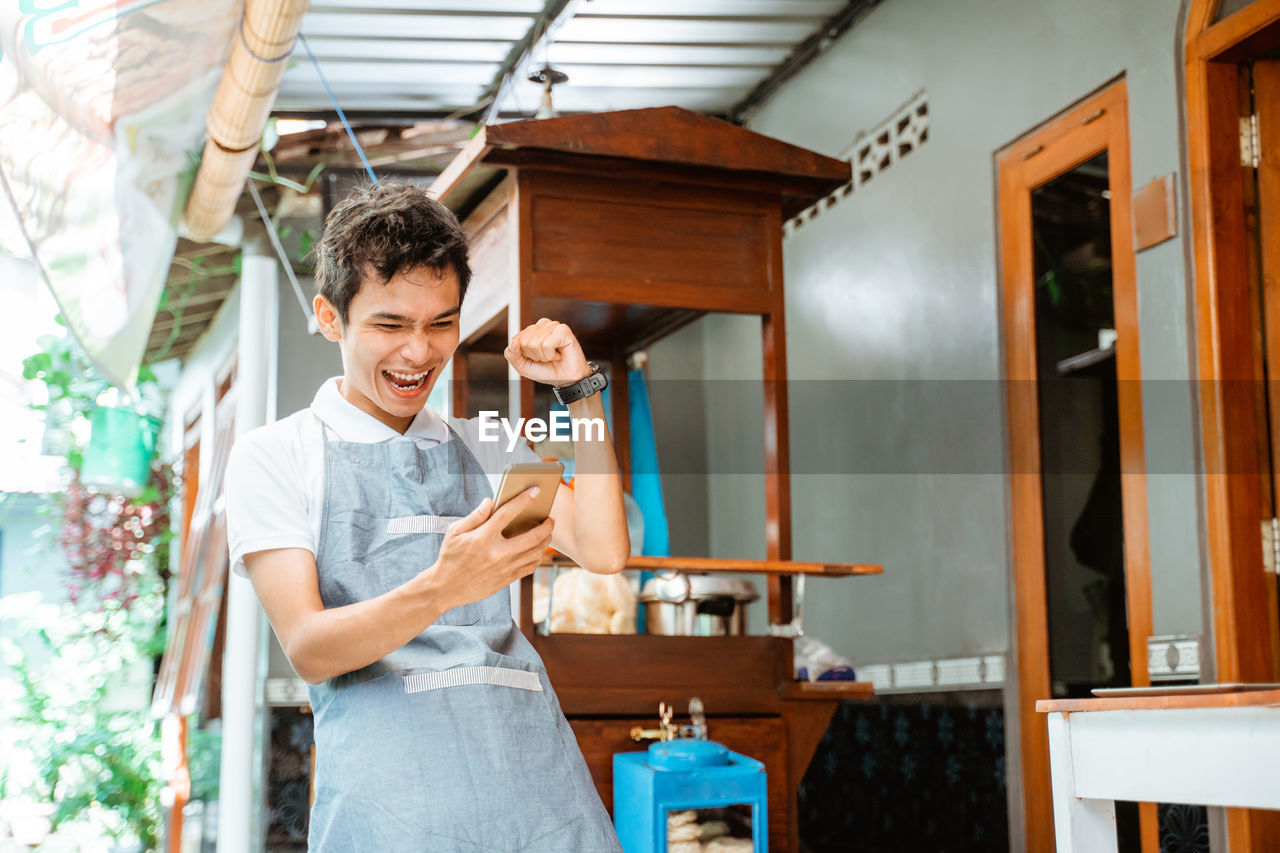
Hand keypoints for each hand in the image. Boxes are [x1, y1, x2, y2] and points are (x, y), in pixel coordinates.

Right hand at [417, 489, 553, 613]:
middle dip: (546, 525)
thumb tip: (490, 501)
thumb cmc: (450, 557)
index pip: (508, 513)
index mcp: (483, 537)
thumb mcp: (455, 532)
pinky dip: (537, 557)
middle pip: (532, 536)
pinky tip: (538, 550)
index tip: (536, 491)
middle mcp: (497, 553)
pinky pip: (529, 567)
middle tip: (550, 518)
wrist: (446, 588)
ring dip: (545, 541)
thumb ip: (475, 516)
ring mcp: (503, 568)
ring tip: (547, 532)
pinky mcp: (506, 580)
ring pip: (535, 553)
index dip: (523, 500)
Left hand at [505, 318, 591, 386]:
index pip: (517, 339)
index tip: (536, 358)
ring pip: (535, 342)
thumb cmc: (548, 370)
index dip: (525, 354)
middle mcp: (542, 325)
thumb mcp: (523, 367)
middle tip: (546, 358)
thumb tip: (513, 343)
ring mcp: (554, 326)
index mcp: (532, 330)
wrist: (566, 379)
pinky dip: (551, 354)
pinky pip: (546, 344)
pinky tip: (558, 354)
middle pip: (525, 341)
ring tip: (553, 356)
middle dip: (534, 355)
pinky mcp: (563, 330)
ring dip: (544, 356)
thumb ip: (512, 355)